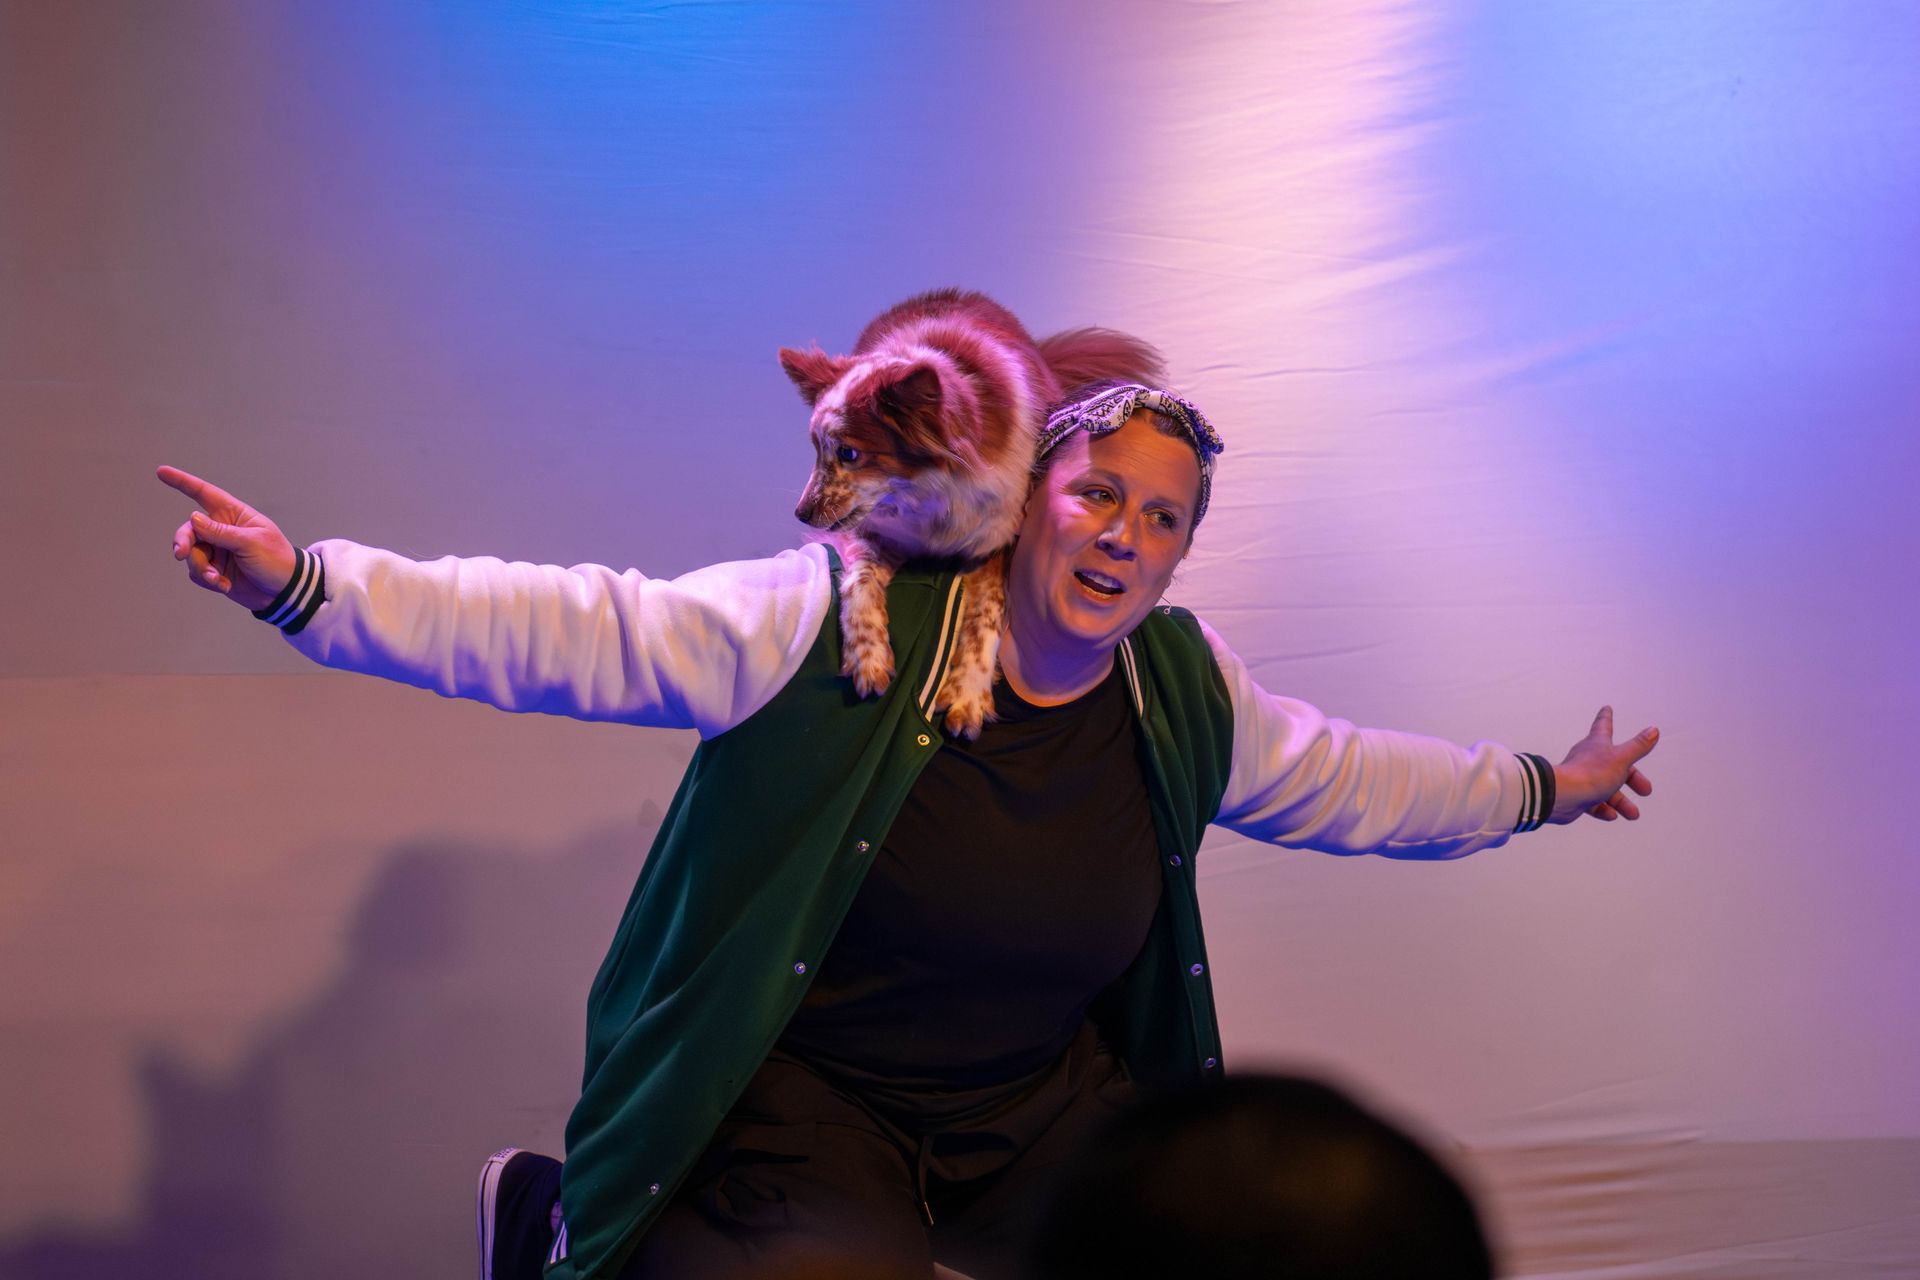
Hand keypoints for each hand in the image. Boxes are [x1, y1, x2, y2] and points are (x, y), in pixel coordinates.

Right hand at [156, 464, 297, 612]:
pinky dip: (207, 579)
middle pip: (189, 529)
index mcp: (233, 515)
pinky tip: (224, 585)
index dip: (182, 482)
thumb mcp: (252, 543)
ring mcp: (217, 550)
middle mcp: (221, 530)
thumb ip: (221, 532)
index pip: (204, 494)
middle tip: (181, 554)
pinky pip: (197, 572)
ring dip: (200, 567)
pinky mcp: (215, 570)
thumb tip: (193, 519)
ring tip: (216, 578)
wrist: (285, 592)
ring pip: (191, 553)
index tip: (161, 472)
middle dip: (183, 541)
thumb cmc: (277, 560)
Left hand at [1551, 706, 1657, 822]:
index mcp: (1598, 744)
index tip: (1607, 708)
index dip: (1607, 717)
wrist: (1563, 796)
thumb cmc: (1591, 773)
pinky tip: (1612, 815)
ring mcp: (1581, 777)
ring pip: (1605, 788)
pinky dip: (1604, 809)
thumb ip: (1638, 746)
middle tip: (1645, 790)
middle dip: (1632, 778)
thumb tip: (1653, 730)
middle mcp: (1588, 758)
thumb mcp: (1621, 759)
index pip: (1604, 725)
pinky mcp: (1576, 795)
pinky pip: (1592, 803)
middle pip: (1614, 765)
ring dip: (1621, 801)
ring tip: (1632, 814)